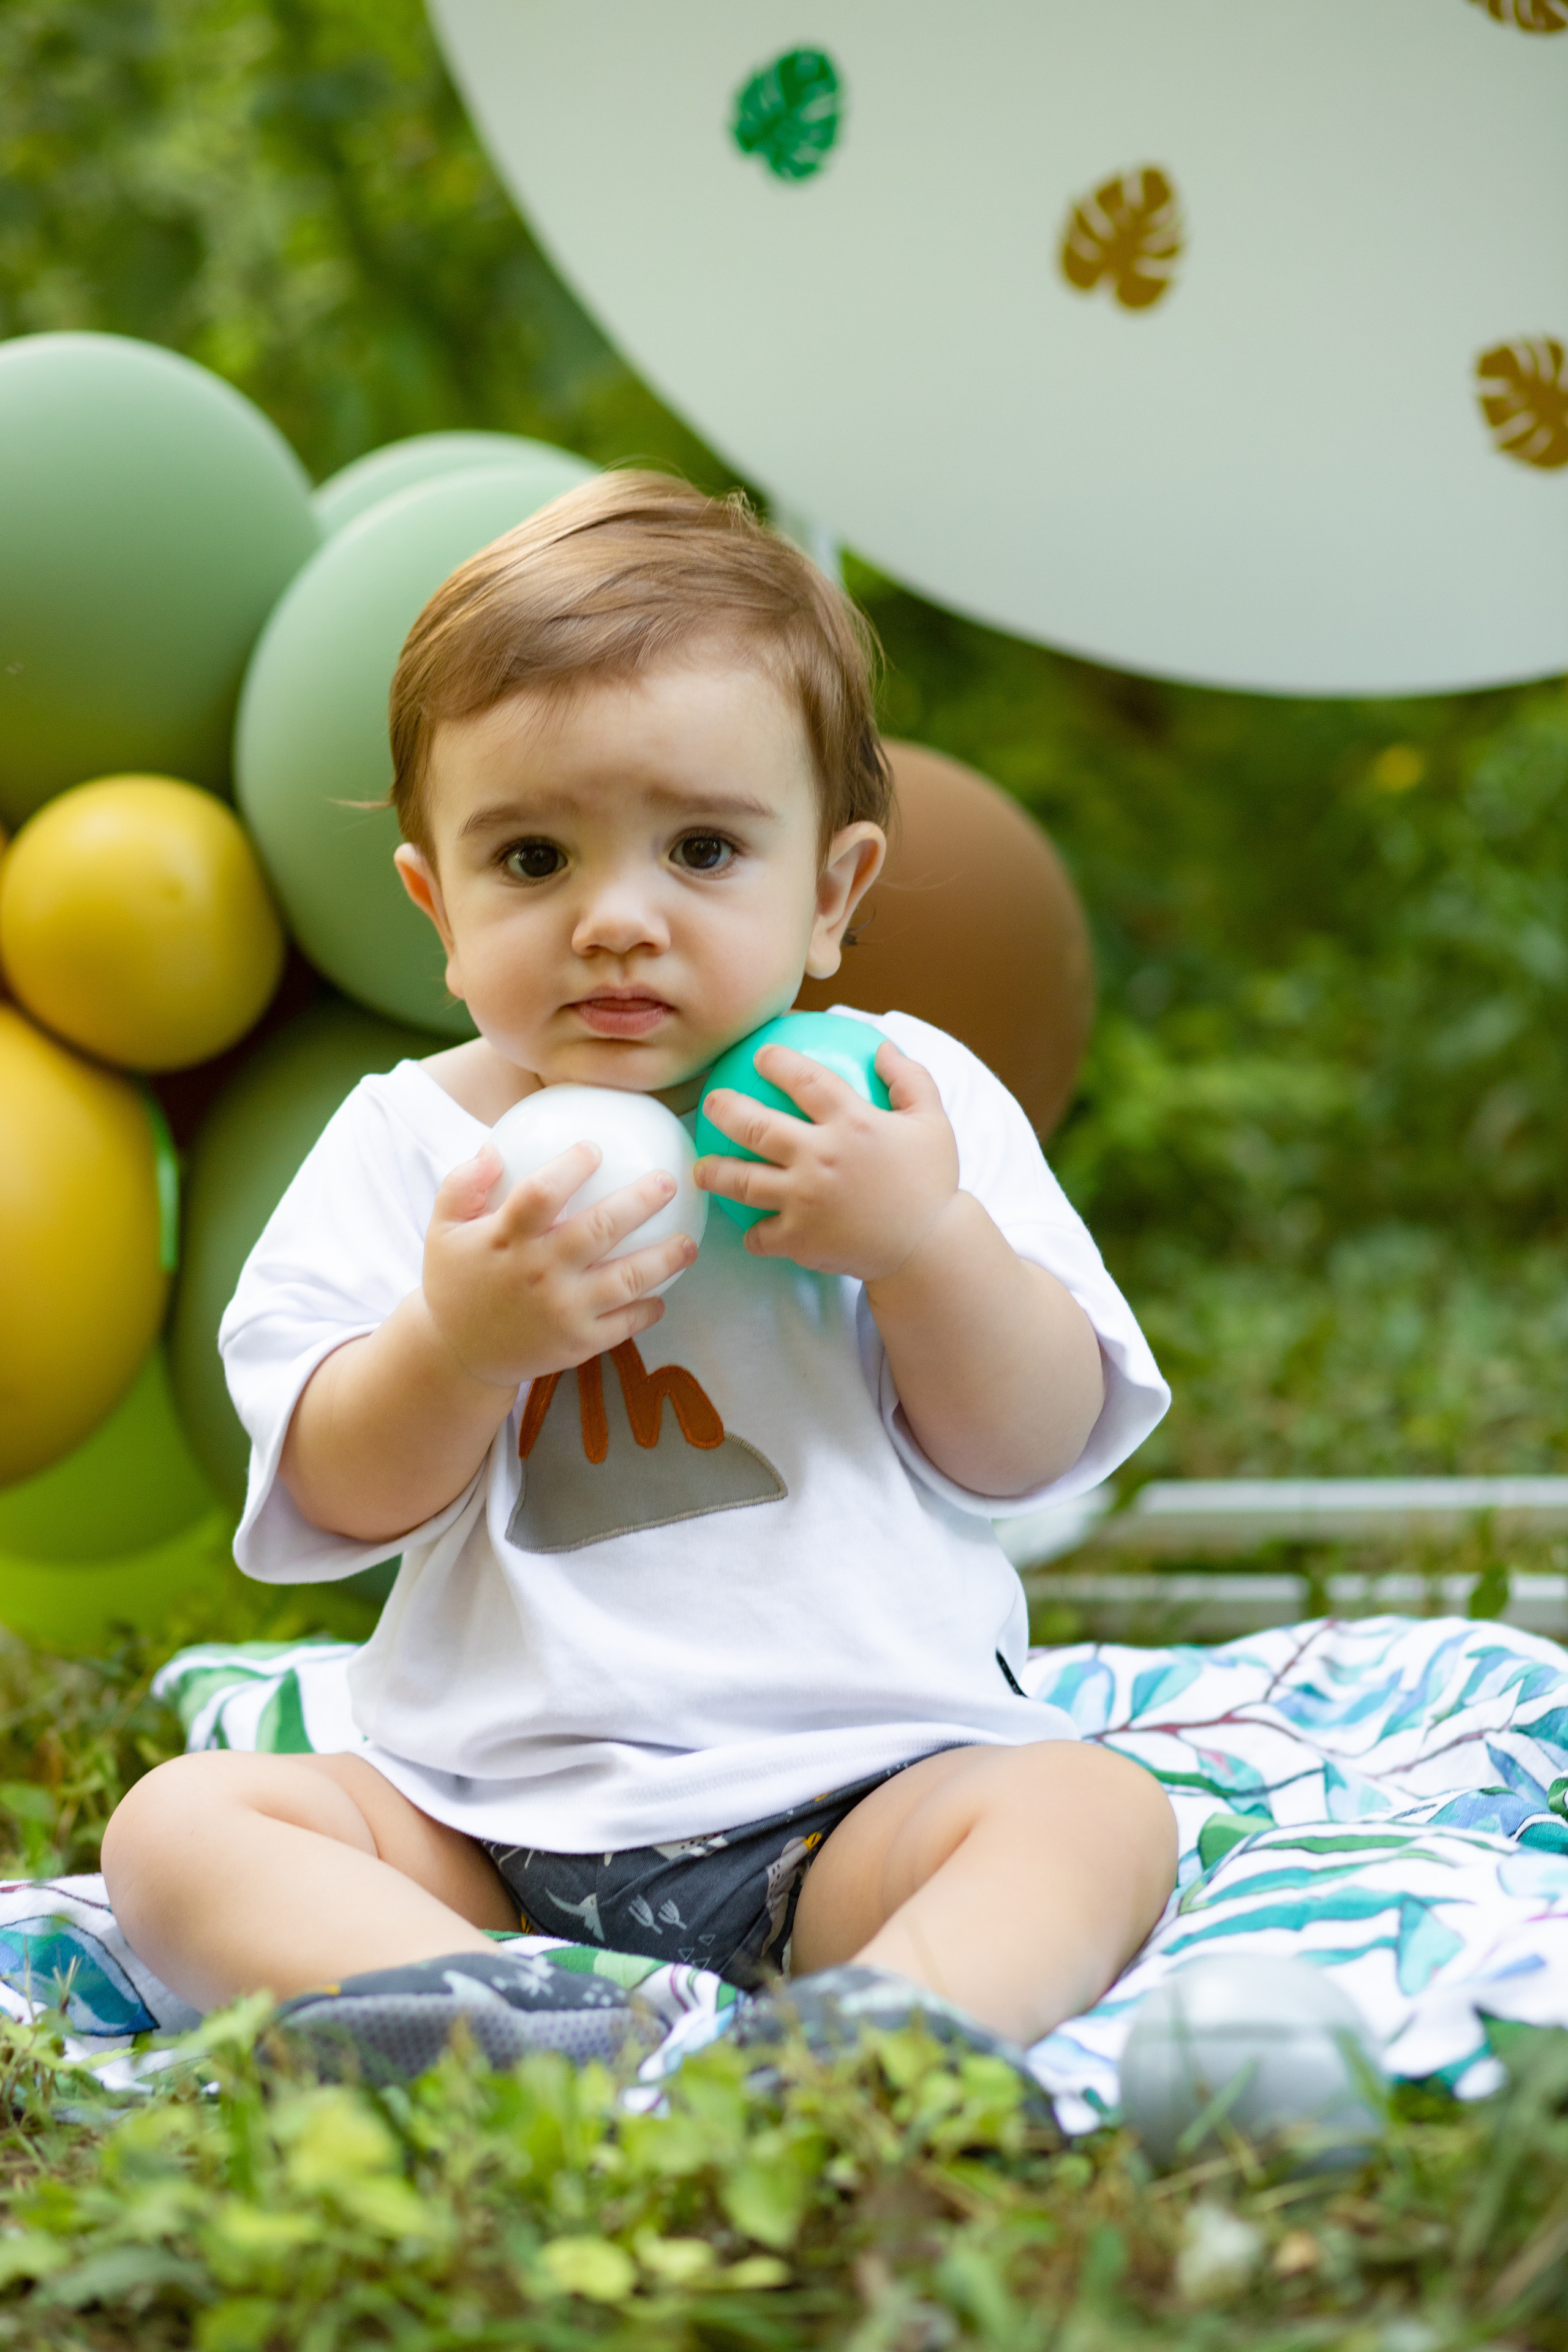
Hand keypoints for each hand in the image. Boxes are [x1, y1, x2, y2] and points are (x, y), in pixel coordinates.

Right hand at [421, 1141, 696, 1390]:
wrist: (456, 1356)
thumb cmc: (455, 1283)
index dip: (570, 1167)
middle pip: (599, 1230)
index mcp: (506, 1239)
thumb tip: (493, 1148)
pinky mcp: (578, 1343)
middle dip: (640, 1201)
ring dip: (665, 1259)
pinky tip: (663, 1295)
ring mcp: (562, 1311)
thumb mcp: (443, 1230)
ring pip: (626, 1279)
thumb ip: (462, 1185)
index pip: (541, 1193)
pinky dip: (649, 1310)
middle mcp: (539, 1273)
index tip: (594, 1149)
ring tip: (688, 1243)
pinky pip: (624, 1324)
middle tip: (667, 1182)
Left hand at [695, 1040, 958, 1279]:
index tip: (762, 1055)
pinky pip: (761, 1235)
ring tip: (702, 1168)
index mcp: (851, 1123)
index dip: (777, 1061)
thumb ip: (909, 1079)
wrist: (930, 1250)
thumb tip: (882, 1047)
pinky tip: (750, 1229)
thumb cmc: (932, 1183)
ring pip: (742, 1180)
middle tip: (712, 1102)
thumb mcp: (933, 1122)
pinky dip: (753, 1234)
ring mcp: (804, 1200)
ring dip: (714, 1171)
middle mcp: (820, 1157)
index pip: (804, 1078)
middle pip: (754, 1126)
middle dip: (723, 1108)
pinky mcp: (799, 1239)